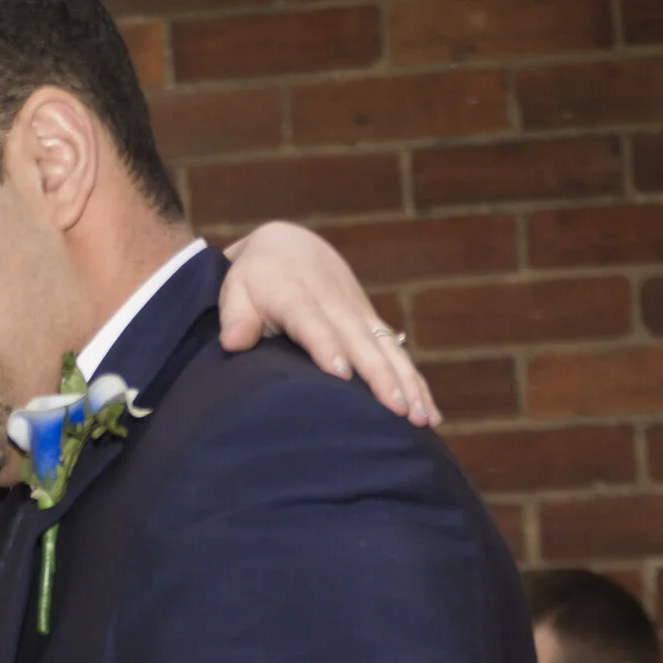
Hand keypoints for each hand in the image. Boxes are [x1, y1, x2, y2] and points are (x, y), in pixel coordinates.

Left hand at [220, 220, 437, 426]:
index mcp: (297, 297)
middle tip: (396, 410)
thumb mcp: (236, 288)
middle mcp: (334, 306)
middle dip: (380, 376)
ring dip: (406, 383)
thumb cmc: (256, 276)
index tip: (340, 372)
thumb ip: (235, 316)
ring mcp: (357, 315)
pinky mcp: (370, 324)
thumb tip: (233, 342)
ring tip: (420, 418)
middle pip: (360, 342)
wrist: (289, 244)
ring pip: (386, 350)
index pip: (313, 322)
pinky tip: (429, 413)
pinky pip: (397, 355)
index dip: (326, 346)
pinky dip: (415, 383)